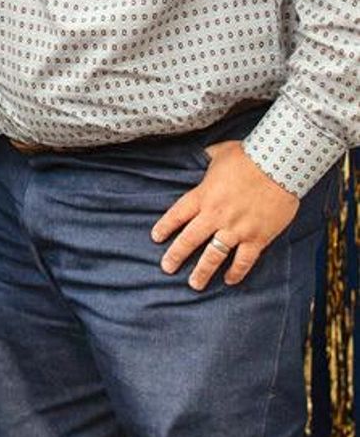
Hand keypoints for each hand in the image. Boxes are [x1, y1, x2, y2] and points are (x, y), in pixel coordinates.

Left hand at [152, 140, 299, 290]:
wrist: (279, 164)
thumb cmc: (249, 156)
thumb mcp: (221, 152)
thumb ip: (208, 157)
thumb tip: (203, 154)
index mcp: (204, 195)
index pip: (177, 215)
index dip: (165, 227)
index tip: (156, 238)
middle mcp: (216, 215)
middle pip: (190, 240)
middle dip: (176, 256)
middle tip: (167, 268)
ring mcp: (236, 228)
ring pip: (213, 256)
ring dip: (202, 271)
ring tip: (194, 284)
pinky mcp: (257, 237)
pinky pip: (243, 260)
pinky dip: (236, 272)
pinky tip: (229, 280)